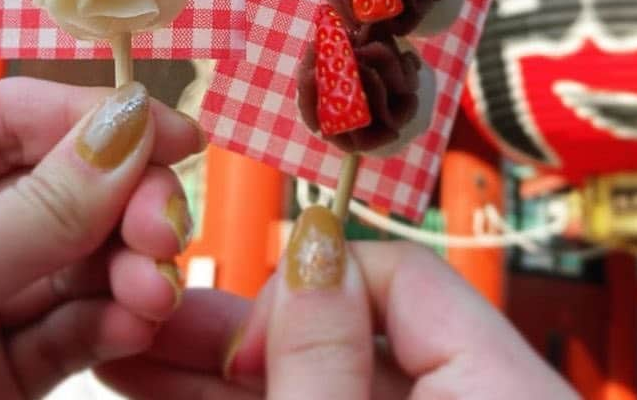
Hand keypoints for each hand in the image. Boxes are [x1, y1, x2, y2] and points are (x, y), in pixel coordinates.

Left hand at [0, 77, 203, 398]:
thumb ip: (41, 206)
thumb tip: (131, 125)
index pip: (12, 114)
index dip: (97, 118)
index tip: (173, 134)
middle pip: (61, 182)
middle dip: (122, 206)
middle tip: (166, 229)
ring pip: (76, 256)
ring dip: (128, 269)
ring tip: (154, 292)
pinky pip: (70, 325)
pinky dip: (112, 321)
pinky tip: (135, 323)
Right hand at [99, 204, 577, 398]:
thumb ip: (330, 365)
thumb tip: (307, 251)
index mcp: (505, 383)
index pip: (398, 275)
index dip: (305, 288)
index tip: (236, 337)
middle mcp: (480, 395)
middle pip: (349, 334)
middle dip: (237, 332)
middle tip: (144, 317)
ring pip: (327, 382)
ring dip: (227, 375)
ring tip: (132, 355)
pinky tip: (175, 392)